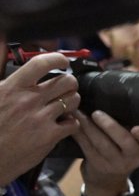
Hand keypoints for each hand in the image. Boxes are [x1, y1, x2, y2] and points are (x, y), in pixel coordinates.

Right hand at [0, 52, 80, 183]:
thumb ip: (8, 80)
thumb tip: (16, 60)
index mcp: (12, 87)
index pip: (40, 64)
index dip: (57, 59)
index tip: (62, 61)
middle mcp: (28, 100)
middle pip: (66, 81)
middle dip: (70, 83)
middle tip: (66, 88)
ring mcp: (40, 118)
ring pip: (73, 100)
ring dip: (72, 102)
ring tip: (65, 106)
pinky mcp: (49, 136)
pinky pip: (74, 123)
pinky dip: (72, 123)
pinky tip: (63, 125)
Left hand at [74, 110, 138, 195]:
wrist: (108, 179)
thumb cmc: (122, 150)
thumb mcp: (133, 143)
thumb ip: (129, 126)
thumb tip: (116, 96)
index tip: (137, 128)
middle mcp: (134, 157)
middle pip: (124, 141)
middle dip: (110, 126)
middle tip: (97, 113)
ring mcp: (115, 163)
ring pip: (102, 143)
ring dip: (88, 126)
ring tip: (79, 112)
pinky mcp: (97, 165)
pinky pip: (87, 147)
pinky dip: (79, 133)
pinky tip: (73, 122)